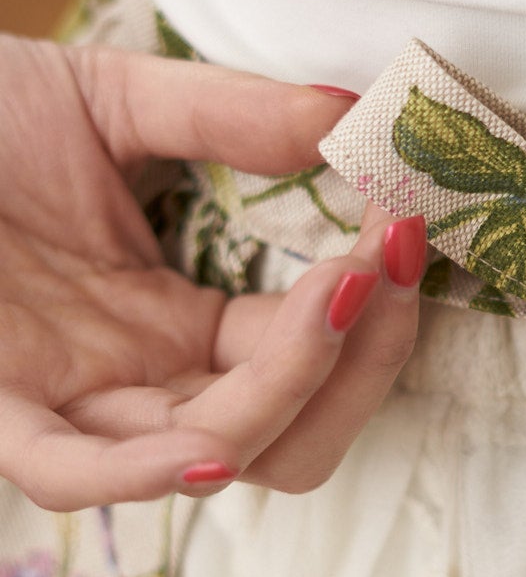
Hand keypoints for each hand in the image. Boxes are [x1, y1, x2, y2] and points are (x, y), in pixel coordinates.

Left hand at [0, 35, 425, 508]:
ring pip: (212, 456)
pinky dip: (152, 472)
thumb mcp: (108, 101)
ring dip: (297, 390)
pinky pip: (78, 474)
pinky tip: (217, 437)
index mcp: (168, 327)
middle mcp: (133, 383)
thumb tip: (351, 116)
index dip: (370, 309)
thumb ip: (229, 116)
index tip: (410, 225)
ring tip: (342, 291)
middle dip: (363, 361)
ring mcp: (64, 403)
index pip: (306, 353)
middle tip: (395, 261)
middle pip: (289, 434)